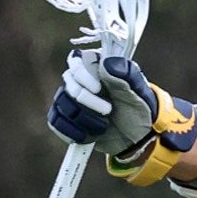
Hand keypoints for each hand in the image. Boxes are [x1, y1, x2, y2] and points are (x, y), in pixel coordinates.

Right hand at [47, 49, 196, 184]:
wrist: (138, 137)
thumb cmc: (140, 109)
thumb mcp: (140, 92)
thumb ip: (126, 75)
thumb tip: (108, 62)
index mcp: (99, 67)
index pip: (77, 60)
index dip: (83, 74)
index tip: (99, 89)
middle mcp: (81, 80)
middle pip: (69, 84)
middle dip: (88, 101)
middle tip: (109, 111)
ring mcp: (71, 99)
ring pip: (61, 104)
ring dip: (84, 118)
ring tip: (104, 125)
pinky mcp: (65, 118)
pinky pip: (56, 122)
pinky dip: (72, 131)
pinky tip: (89, 135)